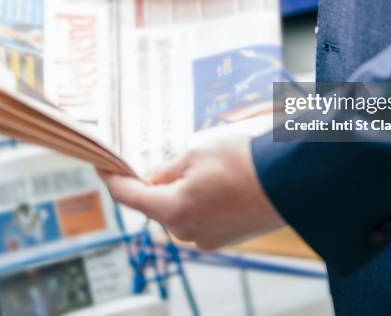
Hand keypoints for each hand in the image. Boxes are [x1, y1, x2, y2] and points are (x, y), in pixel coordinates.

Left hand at [99, 133, 284, 249]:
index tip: (101, 164)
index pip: (130, 196)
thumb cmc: (243, 162)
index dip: (112, 177)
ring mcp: (209, 238)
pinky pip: (201, 218)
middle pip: (157, 205)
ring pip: (180, 211)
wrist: (289, 180)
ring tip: (206, 166)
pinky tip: (220, 182)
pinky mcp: (226, 238)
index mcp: (174, 210)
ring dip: (182, 191)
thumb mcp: (195, 153)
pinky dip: (201, 201)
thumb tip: (154, 180)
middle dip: (158, 183)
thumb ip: (167, 170)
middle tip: (172, 158)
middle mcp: (187, 232)